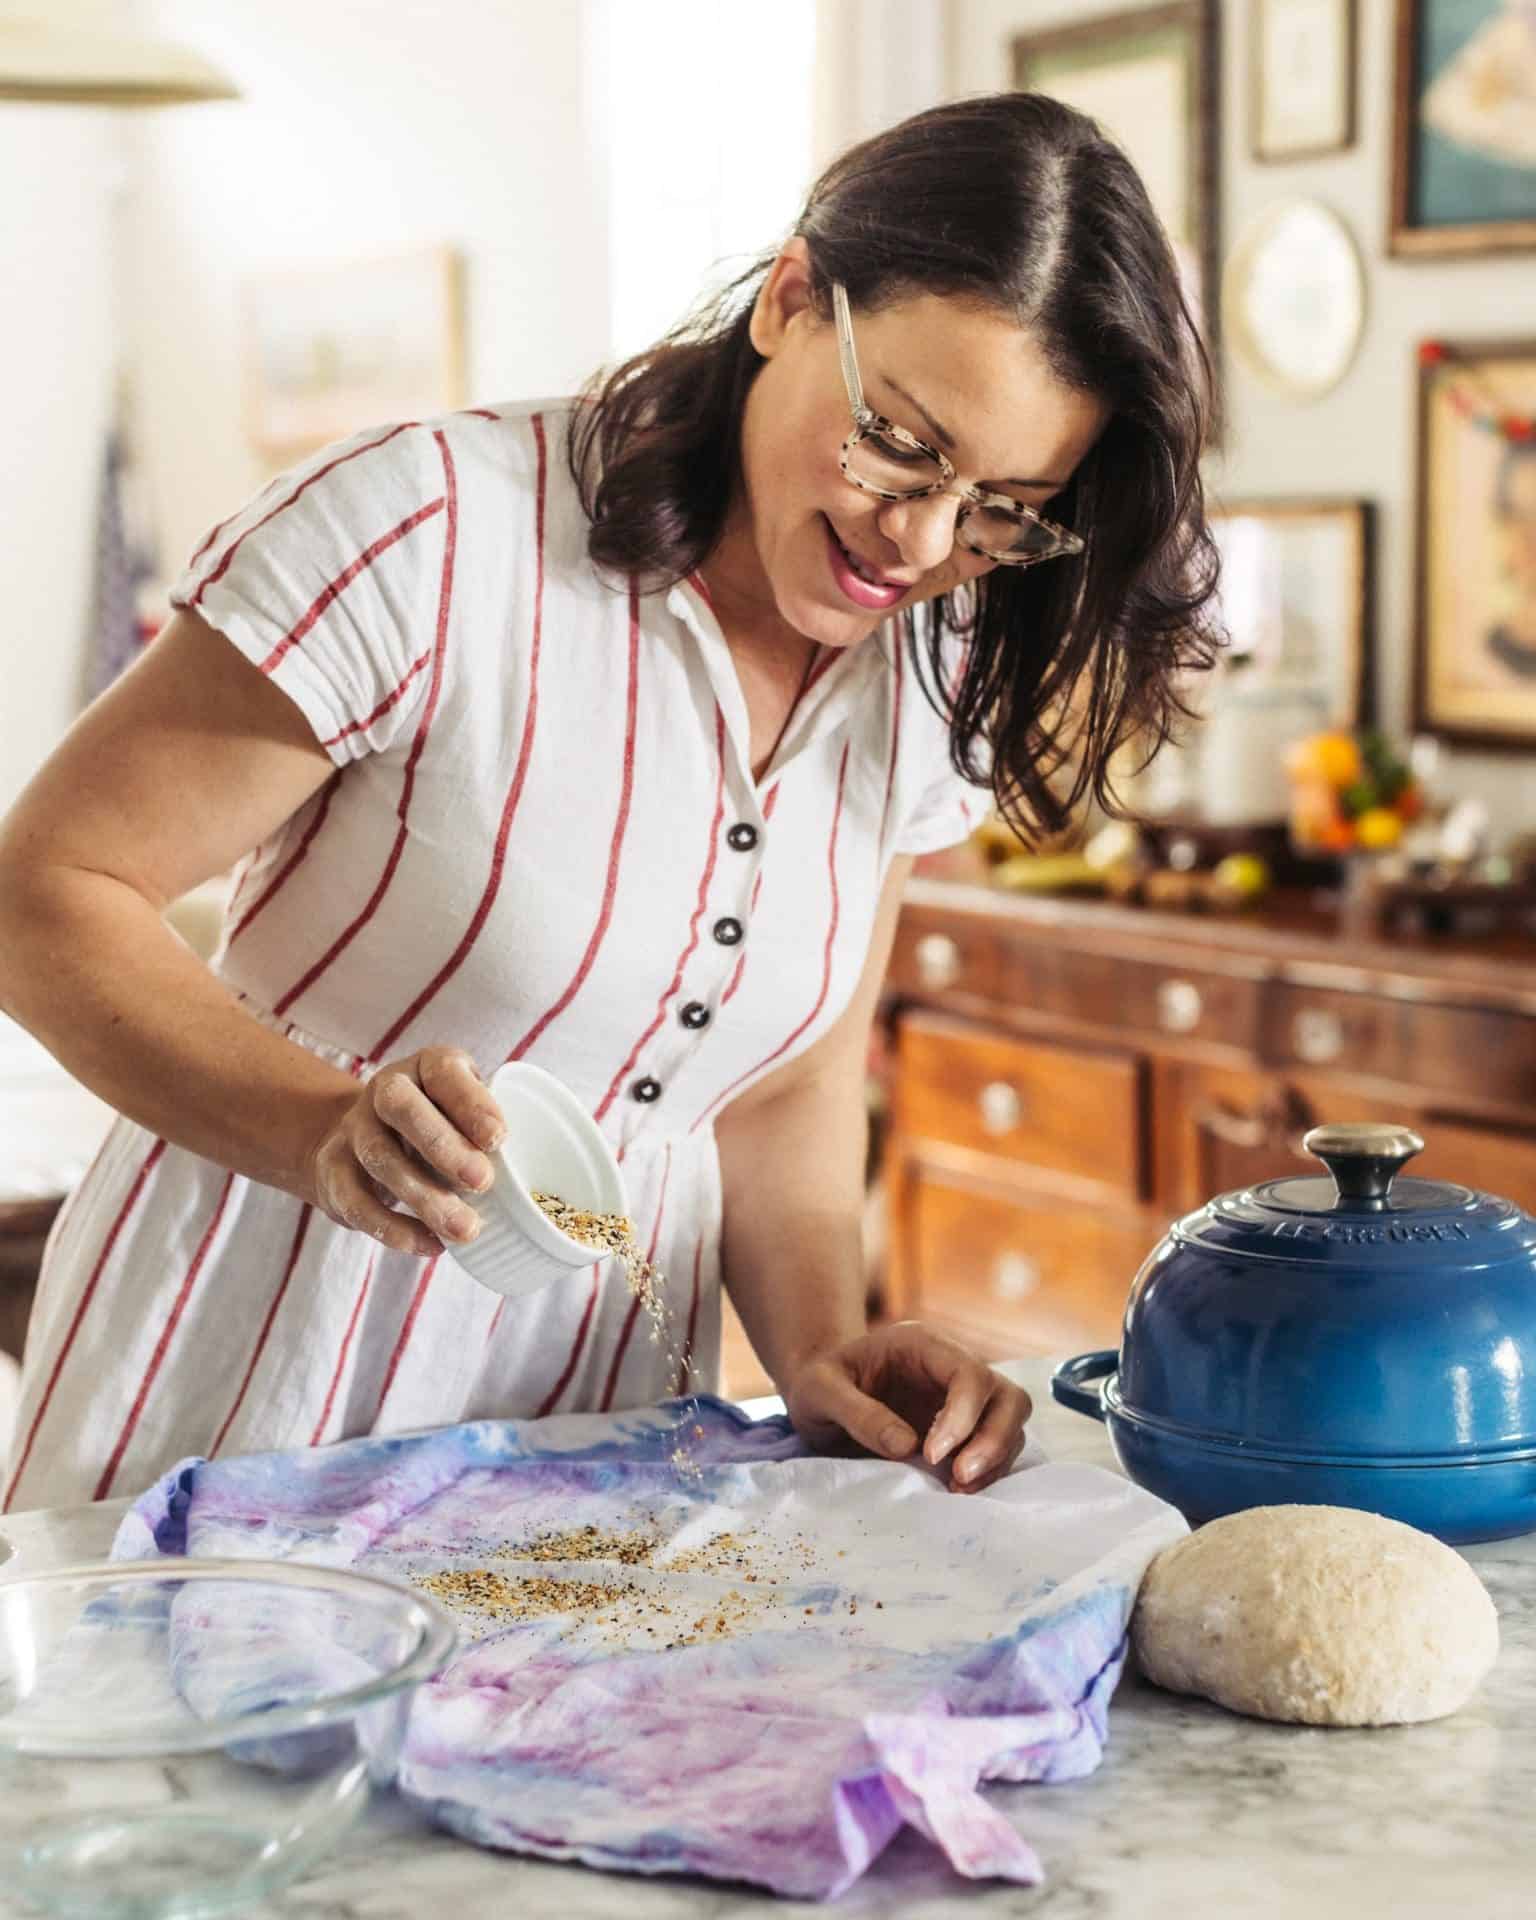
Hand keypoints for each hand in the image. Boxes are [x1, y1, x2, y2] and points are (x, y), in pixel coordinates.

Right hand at [303, 1046, 504, 1257]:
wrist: (361, 1137)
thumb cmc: (438, 1126)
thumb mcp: (464, 1113)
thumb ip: (487, 1130)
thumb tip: (525, 1174)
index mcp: (426, 1067)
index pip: (444, 1072)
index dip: (471, 1103)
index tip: (499, 1138)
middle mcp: (384, 1090)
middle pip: (402, 1108)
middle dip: (443, 1146)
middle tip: (483, 1182)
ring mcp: (354, 1128)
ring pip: (380, 1158)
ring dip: (424, 1197)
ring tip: (466, 1229)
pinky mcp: (332, 1169)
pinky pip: (356, 1200)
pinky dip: (393, 1227)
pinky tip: (430, 1244)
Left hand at [780, 1320, 1030, 1492]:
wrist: (821, 1394)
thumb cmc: (818, 1384)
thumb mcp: (819, 1391)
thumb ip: (857, 1413)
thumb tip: (906, 1447)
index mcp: (922, 1344)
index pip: (968, 1374)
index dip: (961, 1416)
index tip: (931, 1455)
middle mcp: (953, 1367)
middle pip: (1007, 1396)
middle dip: (993, 1440)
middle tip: (958, 1477)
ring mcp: (964, 1398)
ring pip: (1011, 1422)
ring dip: (995, 1459)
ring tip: (957, 1491)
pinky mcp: (966, 1428)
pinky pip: (998, 1446)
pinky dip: (989, 1470)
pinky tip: (958, 1490)